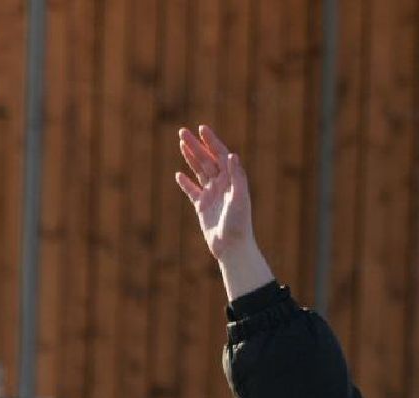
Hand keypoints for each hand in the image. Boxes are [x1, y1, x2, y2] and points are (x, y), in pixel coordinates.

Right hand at [175, 124, 273, 297]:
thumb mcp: (239, 198)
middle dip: (196, 146)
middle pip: (207, 160)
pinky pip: (192, 192)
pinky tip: (178, 175)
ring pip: (199, 172)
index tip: (202, 128)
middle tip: (182, 131)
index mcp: (232, 181)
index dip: (212, 142)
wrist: (232, 247)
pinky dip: (185, 183)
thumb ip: (237, 176)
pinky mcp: (203, 208)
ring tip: (181, 143)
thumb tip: (232, 155)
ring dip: (190, 158)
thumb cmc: (239, 223)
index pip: (221, 156)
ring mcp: (212, 196)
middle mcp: (222, 186)